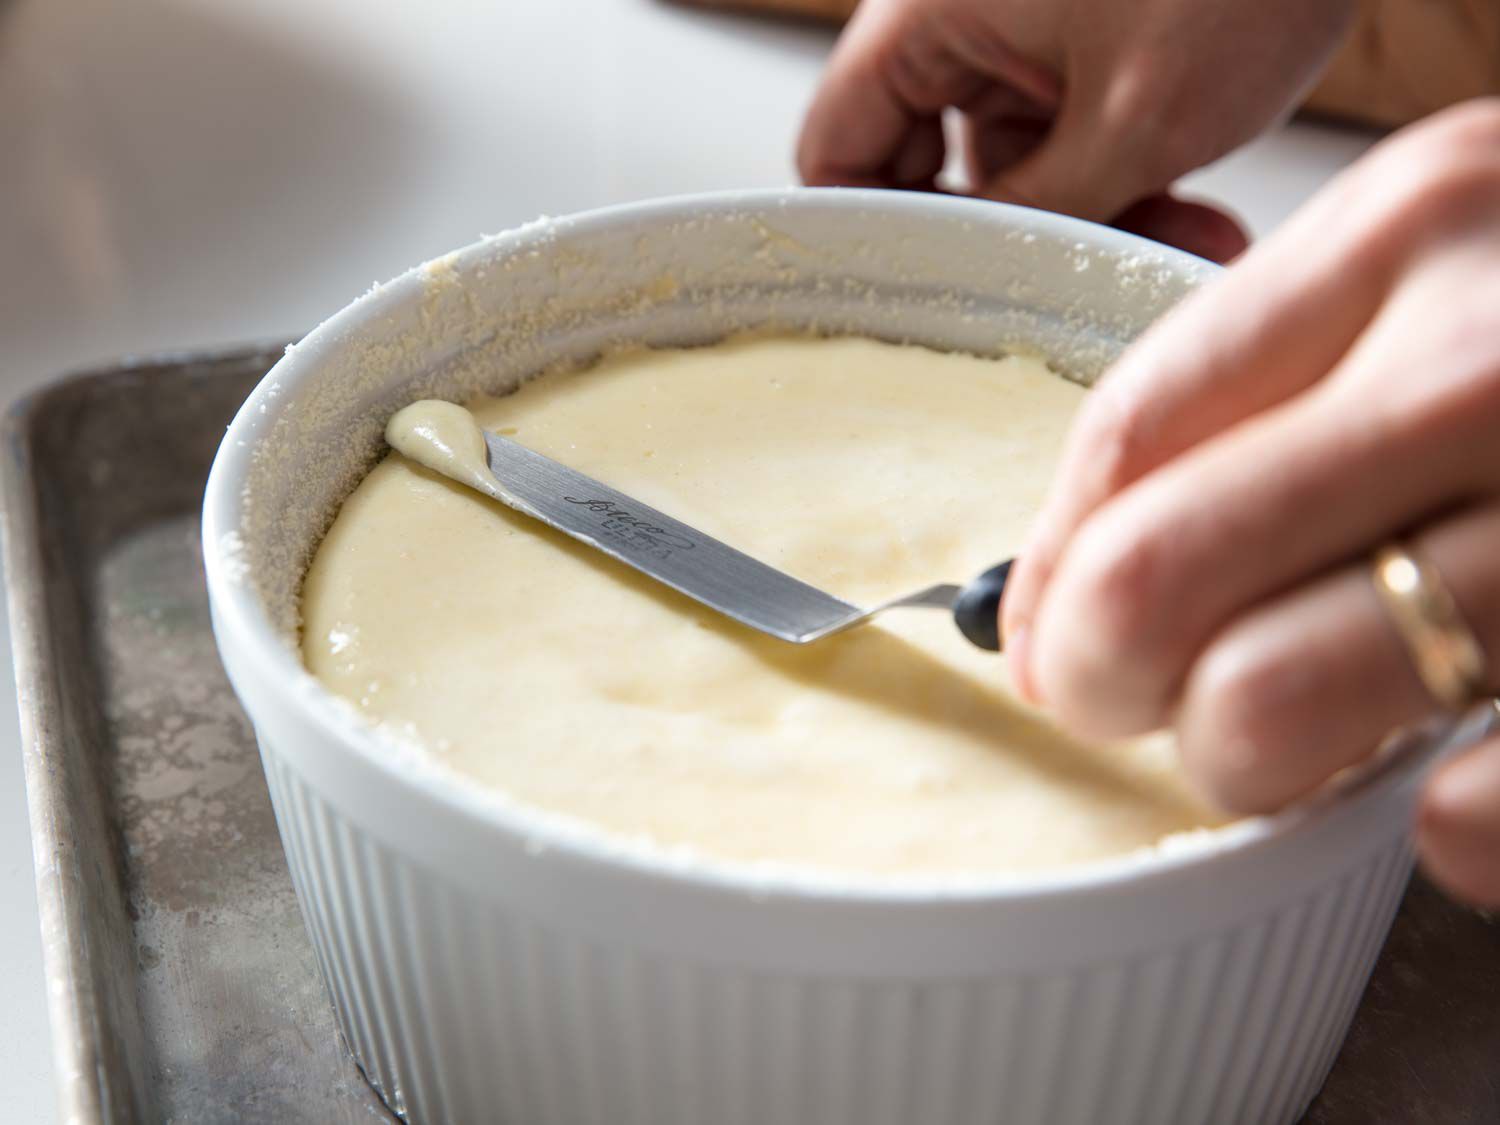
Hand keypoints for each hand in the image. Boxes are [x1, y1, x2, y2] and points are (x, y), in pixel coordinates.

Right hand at [798, 0, 1355, 262]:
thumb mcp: (1138, 122)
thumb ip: (1037, 214)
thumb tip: (986, 275)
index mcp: (926, 12)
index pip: (838, 148)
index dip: (873, 231)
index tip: (930, 296)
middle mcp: (957, 16)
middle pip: (928, 165)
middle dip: (1011, 235)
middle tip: (1071, 279)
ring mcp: (1021, 28)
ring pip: (1012, 163)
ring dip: (1087, 215)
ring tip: (1177, 237)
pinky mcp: (1077, 38)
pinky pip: (1067, 134)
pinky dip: (1120, 176)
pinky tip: (1192, 208)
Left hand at [999, 101, 1499, 904]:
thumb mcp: (1468, 270)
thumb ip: (1295, 380)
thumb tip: (1076, 558)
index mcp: (1429, 223)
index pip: (1135, 427)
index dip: (1052, 561)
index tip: (1040, 628)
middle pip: (1156, 575)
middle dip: (1106, 676)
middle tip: (1134, 702)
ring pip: (1269, 704)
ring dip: (1244, 755)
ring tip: (1289, 739)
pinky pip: (1477, 817)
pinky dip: (1447, 831)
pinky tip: (1445, 796)